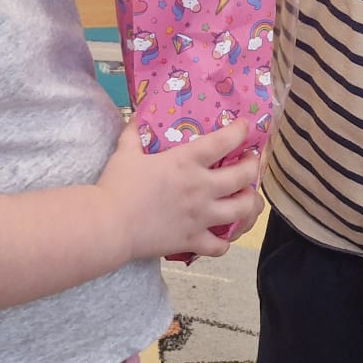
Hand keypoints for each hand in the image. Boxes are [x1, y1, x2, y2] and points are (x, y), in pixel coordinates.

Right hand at [100, 117, 260, 259]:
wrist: (109, 224)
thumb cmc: (117, 185)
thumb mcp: (125, 152)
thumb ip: (134, 134)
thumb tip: (136, 116)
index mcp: (186, 162)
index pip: (224, 141)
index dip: (240, 131)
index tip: (245, 127)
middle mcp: (201, 187)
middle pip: (243, 175)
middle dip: (253, 166)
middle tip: (251, 162)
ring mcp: (201, 216)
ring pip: (242, 210)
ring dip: (250, 202)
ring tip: (248, 197)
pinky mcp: (193, 240)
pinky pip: (220, 246)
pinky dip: (225, 242)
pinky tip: (223, 237)